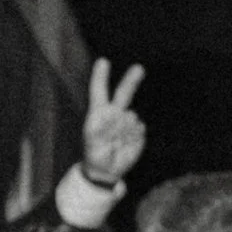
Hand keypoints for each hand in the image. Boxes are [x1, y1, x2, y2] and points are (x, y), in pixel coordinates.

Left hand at [80, 59, 146, 182]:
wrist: (106, 170)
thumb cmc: (94, 152)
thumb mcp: (92, 140)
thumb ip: (102, 125)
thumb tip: (118, 114)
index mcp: (99, 112)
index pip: (99, 91)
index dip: (101, 77)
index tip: (103, 62)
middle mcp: (115, 113)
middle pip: (124, 93)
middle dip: (131, 80)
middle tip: (139, 68)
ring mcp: (128, 122)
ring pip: (130, 117)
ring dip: (123, 129)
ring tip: (114, 142)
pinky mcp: (139, 133)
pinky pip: (139, 129)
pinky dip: (133, 137)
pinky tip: (125, 145)